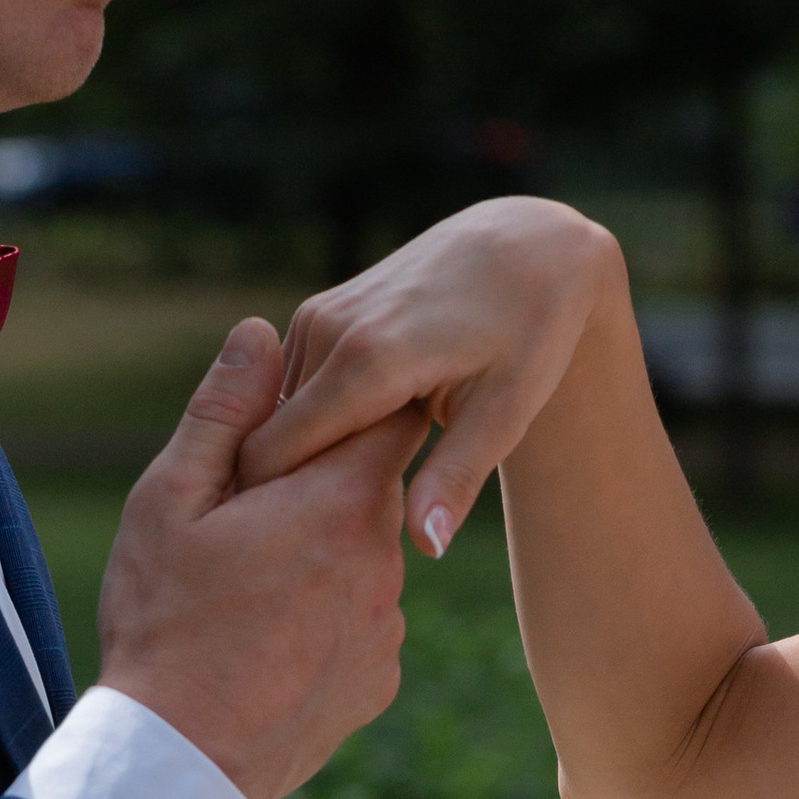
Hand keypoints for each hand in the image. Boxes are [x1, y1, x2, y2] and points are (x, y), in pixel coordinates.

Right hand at [96, 317, 415, 798]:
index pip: (389, 415)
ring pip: (364, 558)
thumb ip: (224, 412)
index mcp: (337, 500)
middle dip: (323, 486)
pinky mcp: (381, 679)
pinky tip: (270, 635)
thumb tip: (259, 330)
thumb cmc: (164, 620)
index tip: (315, 411)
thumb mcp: (171, 500)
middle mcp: (383, 559)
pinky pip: (360, 622)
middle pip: (371, 489)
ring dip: (324, 555)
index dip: (354, 403)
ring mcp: (388, 625)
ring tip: (253, 585)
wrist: (183, 758)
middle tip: (251, 512)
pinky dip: (326, 617)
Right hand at [234, 198, 620, 558]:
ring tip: (358, 485)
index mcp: (366, 361)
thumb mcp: (505, 413)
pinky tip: (362, 445)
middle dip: (290, 487)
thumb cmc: (529, 334)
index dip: (278, 506)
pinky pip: (293, 388)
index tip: (307, 544)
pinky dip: (313, 423)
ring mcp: (316, 315)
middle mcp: (327, 331)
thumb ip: (456, 479)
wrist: (525, 249)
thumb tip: (425, 548)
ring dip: (305, 456)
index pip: (275, 454)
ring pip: (277, 416)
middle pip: (269, 439)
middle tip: (341, 525)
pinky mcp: (317, 311)